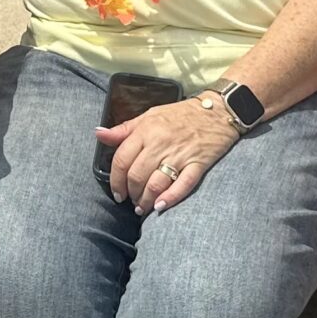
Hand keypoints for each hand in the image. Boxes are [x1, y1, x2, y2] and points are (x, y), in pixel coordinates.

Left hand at [97, 97, 238, 213]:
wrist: (217, 110)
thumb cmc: (180, 114)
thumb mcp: (149, 116)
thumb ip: (123, 129)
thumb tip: (99, 134)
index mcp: (146, 130)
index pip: (122, 160)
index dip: (115, 180)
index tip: (117, 192)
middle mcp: (160, 143)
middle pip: (136, 176)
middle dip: (130, 193)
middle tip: (130, 201)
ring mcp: (180, 155)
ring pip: (156, 184)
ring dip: (146, 200)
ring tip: (143, 207)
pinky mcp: (198, 164)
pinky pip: (183, 185)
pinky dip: (170, 198)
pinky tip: (161, 207)